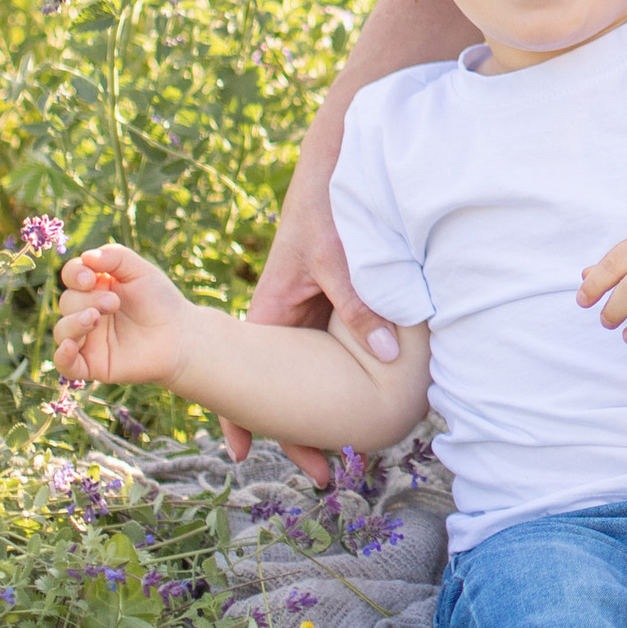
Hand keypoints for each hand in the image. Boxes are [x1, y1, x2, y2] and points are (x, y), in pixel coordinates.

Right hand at [55, 243, 193, 391]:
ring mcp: (87, 338)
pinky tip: (69, 347)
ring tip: (95, 318)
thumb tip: (85, 256)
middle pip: (67, 301)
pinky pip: (66, 364)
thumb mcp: (141, 271)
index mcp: (95, 286)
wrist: (180, 336)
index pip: (71, 275)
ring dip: (74, 322)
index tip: (89, 278)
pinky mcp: (91, 364)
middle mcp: (86, 311)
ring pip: (62, 330)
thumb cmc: (160, 300)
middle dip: (87, 299)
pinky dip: (62, 356)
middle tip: (114, 302)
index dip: (74, 274)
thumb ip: (115, 257)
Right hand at [233, 134, 400, 482]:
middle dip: (298, 426)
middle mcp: (286, 312)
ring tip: (354, 446)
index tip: (239, 457)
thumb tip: (386, 358)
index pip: (245, 375)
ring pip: (312, 365)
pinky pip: (335, 340)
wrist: (339, 156)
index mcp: (271, 307)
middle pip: (283, 381)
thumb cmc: (327, 203)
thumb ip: (361, 306)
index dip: (240, 417)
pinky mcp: (333, 292)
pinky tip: (373, 389)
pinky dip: (349, 367)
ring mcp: (310, 304)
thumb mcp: (340, 257)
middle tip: (328, 471)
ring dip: (326, 401)